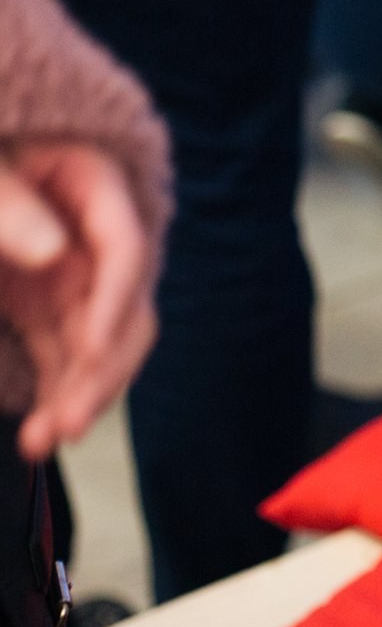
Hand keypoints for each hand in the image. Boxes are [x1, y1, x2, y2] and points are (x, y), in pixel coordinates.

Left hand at [0, 142, 157, 460]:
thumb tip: (55, 254)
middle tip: (70, 421)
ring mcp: (75, 273)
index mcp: (95, 185)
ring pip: (100, 346)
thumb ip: (10, 204)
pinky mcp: (46, 303)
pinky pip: (64, 356)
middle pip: (126, 312)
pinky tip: (39, 430)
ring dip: (79, 395)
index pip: (124, 251)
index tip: (90, 348)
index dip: (112, 301)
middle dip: (101, 372)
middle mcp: (99, 238)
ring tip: (43, 441)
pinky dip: (55, 392)